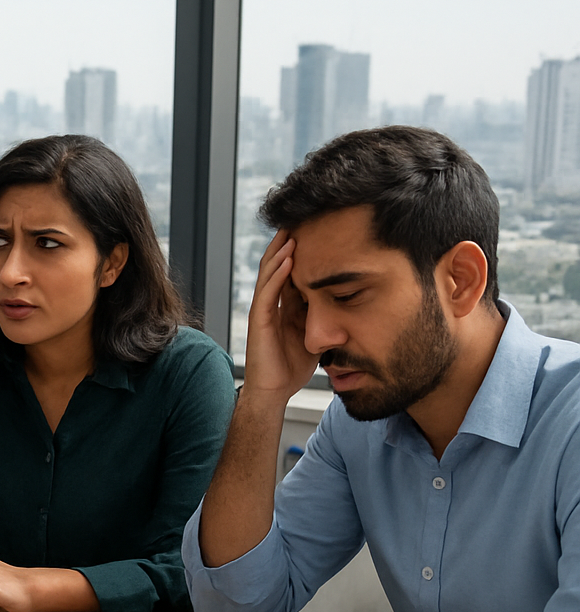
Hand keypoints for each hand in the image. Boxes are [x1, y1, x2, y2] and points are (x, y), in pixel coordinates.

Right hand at [242, 230, 318, 399]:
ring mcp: (263, 310)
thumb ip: (325, 317)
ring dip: (281, 251)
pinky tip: (289, 259)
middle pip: (279, 265)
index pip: (294, 271)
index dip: (303, 251)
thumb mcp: (316, 334)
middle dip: (289, 243)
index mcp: (287, 306)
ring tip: (294, 231)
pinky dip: (277, 274)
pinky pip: (267, 292)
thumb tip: (351, 302)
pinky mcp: (258, 320)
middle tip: (303, 220)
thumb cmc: (294, 367)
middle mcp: (273, 303)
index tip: (318, 231)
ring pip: (270, 273)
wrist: (274, 391)